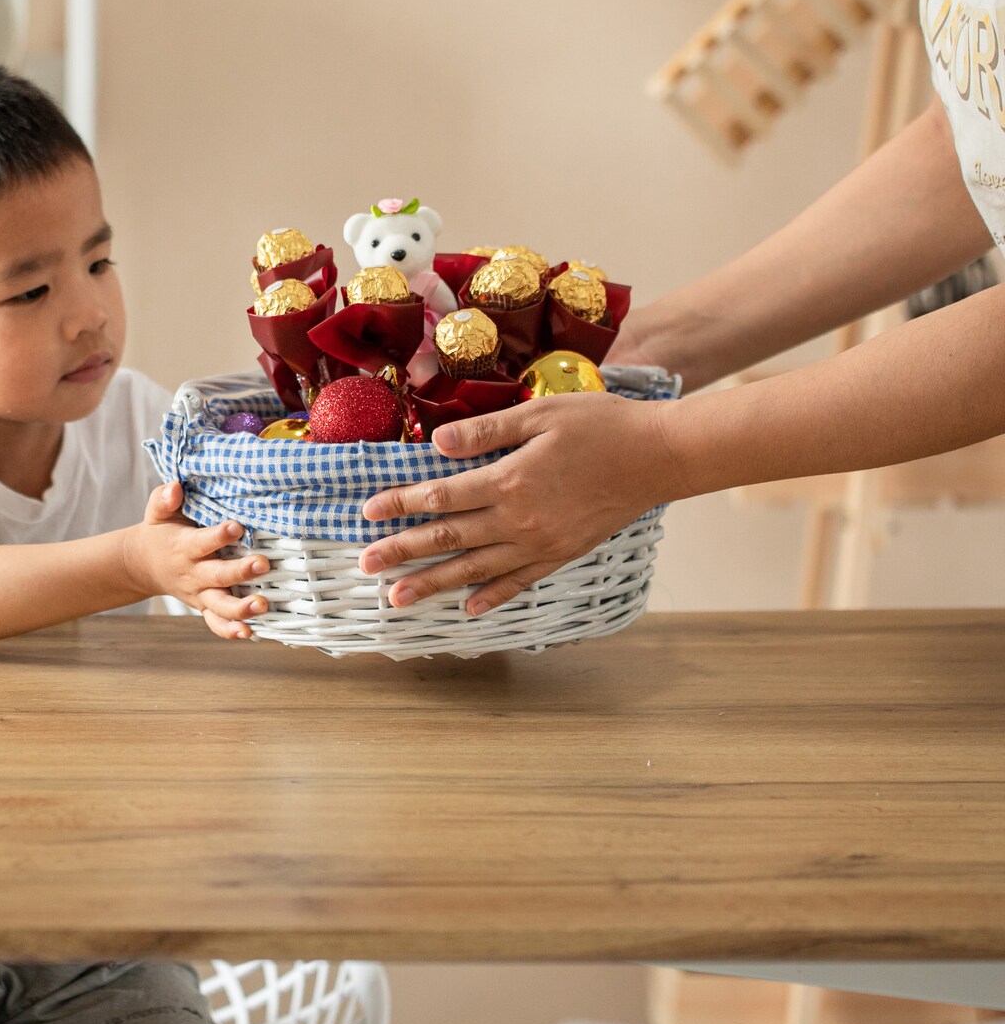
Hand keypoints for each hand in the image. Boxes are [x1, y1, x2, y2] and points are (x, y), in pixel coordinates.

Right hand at [128, 483, 269, 639]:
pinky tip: (248, 633)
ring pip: (220, 605)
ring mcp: (199, 594)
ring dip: (241, 608)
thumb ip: (164, 499)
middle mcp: (193, 574)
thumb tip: (175, 488)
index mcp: (183, 548)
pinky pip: (215, 623)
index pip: (202, 542)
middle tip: (263, 564)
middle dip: (240, 572)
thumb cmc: (160, 532)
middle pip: (217, 575)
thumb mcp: (157, 513)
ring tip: (262, 605)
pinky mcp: (204, 606)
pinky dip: (229, 630)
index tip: (237, 527)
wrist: (143, 564)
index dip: (219, 535)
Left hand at [357, 393, 679, 614]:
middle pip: (448, 538)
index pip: (440, 496)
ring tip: (396, 598)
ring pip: (474, 569)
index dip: (400, 503)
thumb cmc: (601, 426)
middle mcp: (519, 520)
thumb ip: (486, 430)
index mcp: (509, 480)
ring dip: (432, 584)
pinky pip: (519, 582)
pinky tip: (467, 609)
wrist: (659, 457)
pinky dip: (491, 597)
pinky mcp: (562, 554)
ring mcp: (541, 543)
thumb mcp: (540, 414)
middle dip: (402, 551)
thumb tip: (436, 443)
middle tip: (365, 565)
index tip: (367, 512)